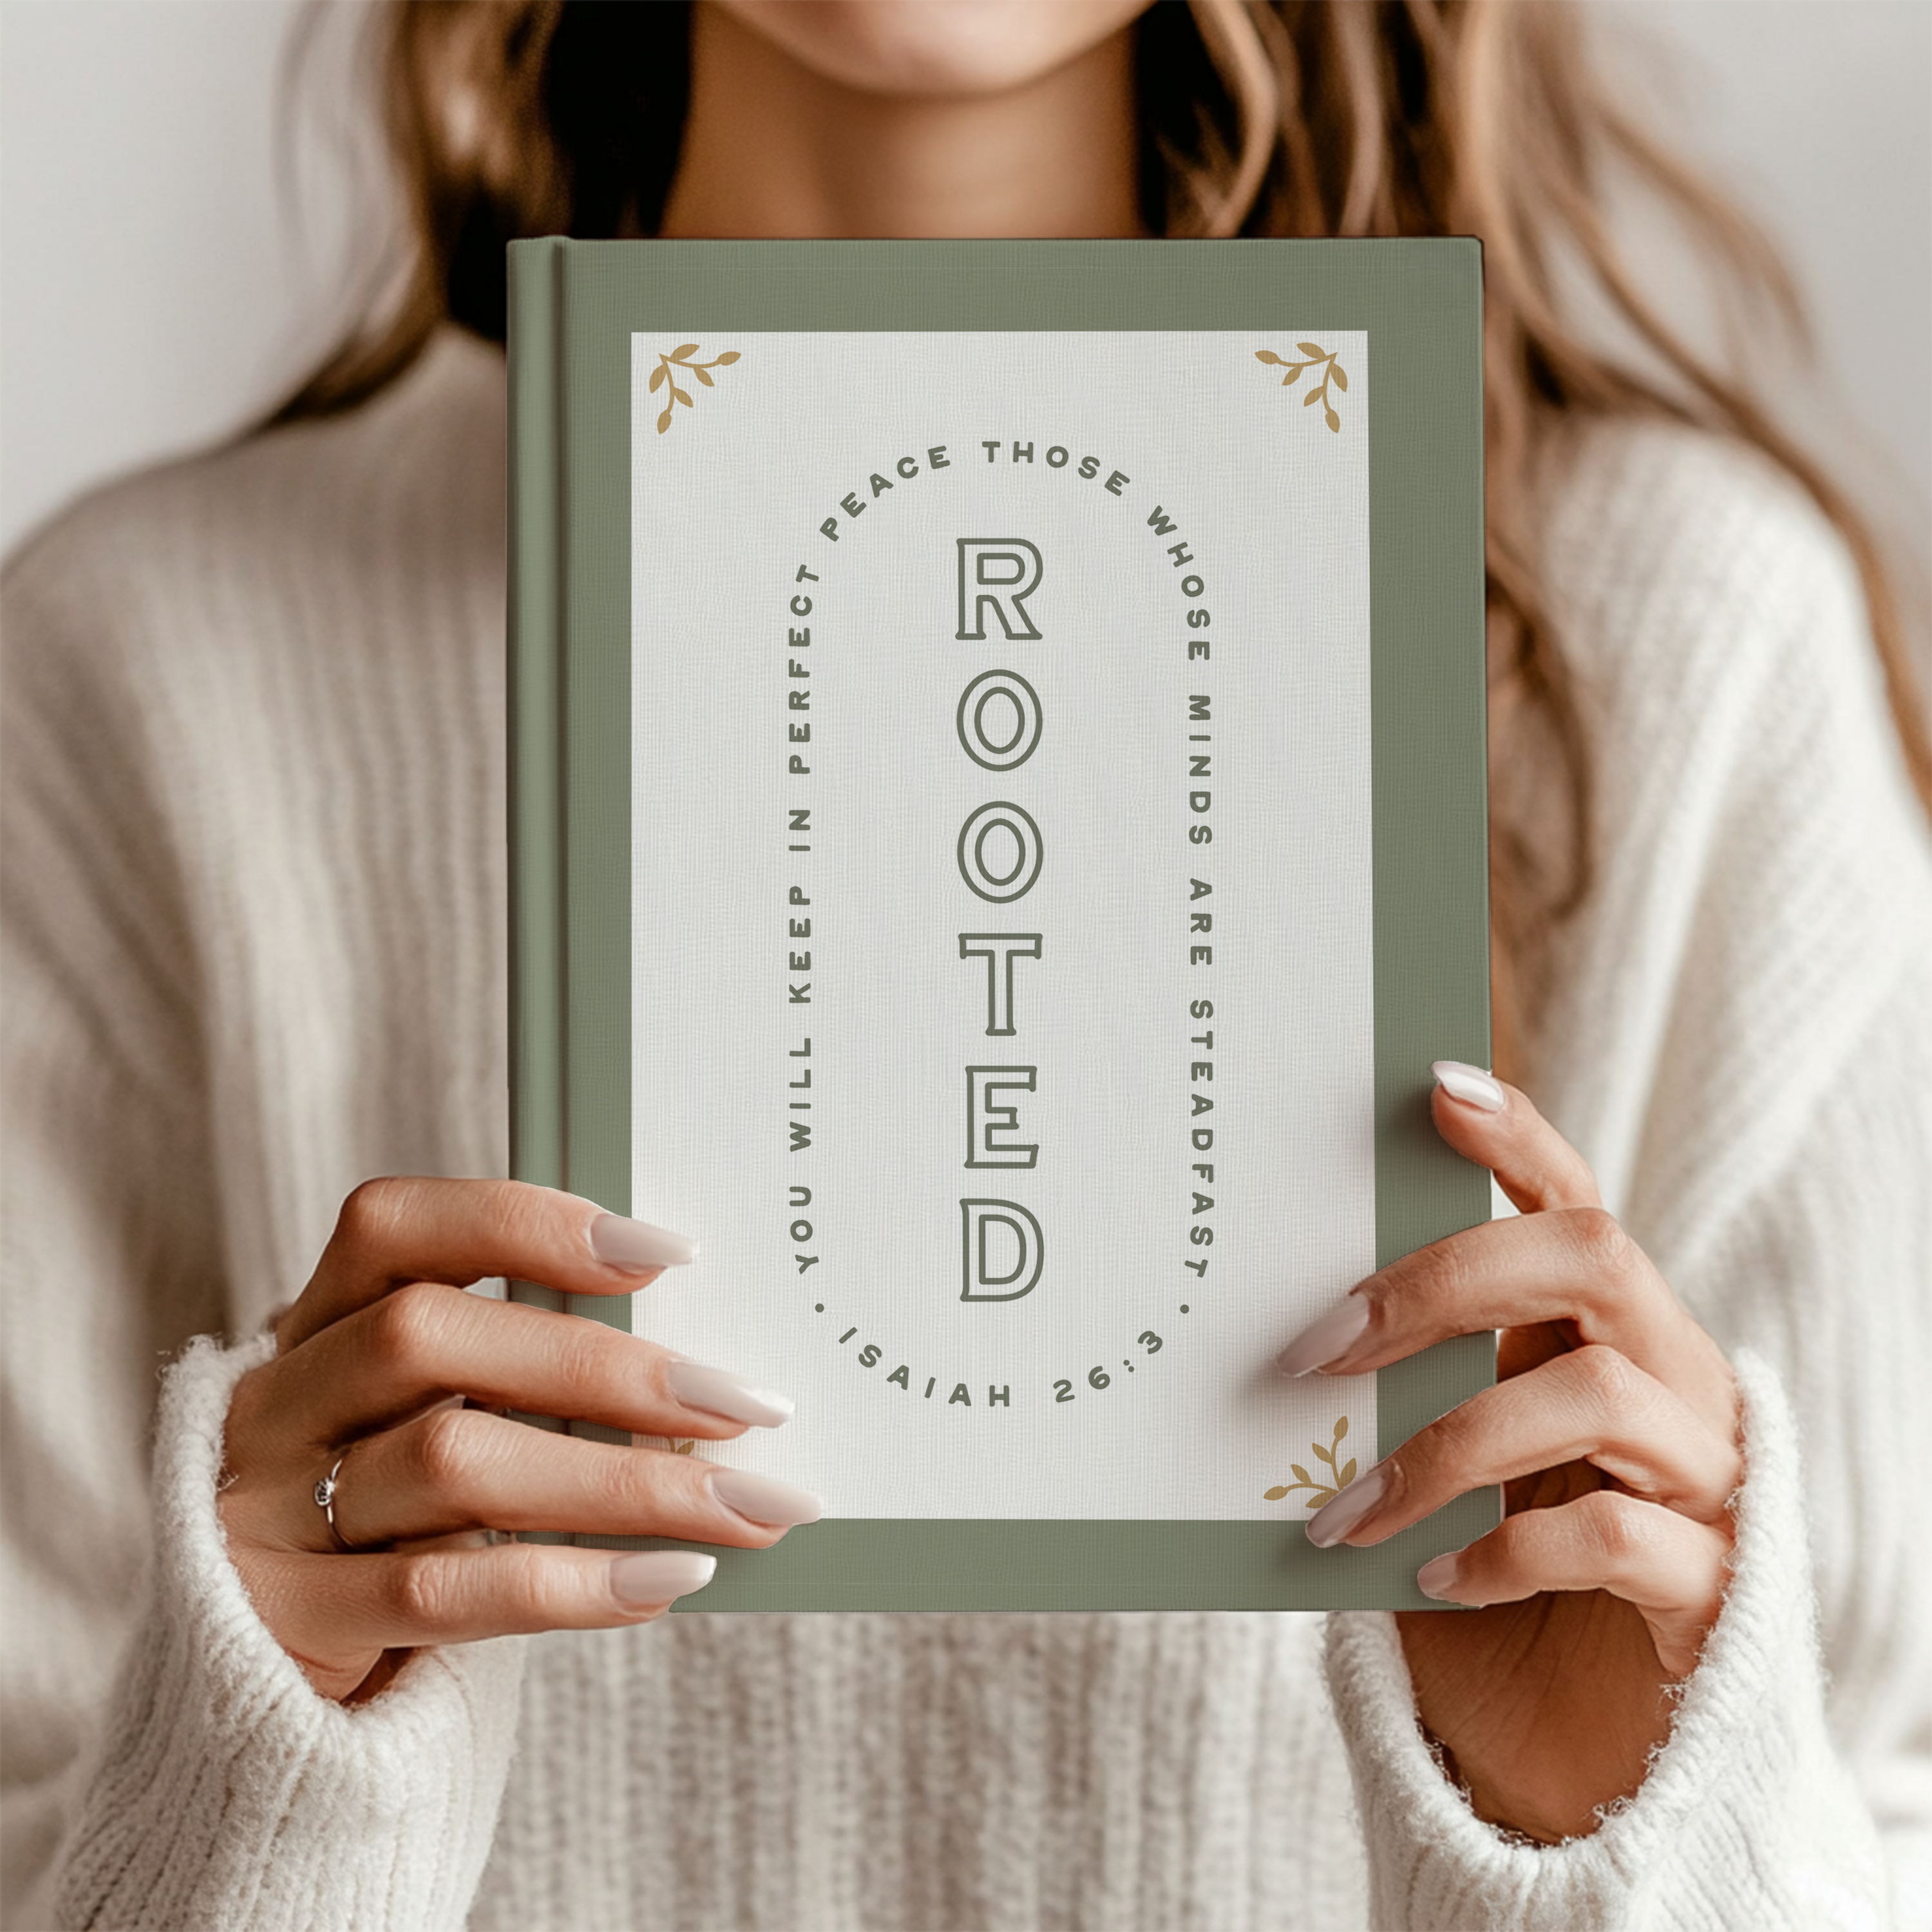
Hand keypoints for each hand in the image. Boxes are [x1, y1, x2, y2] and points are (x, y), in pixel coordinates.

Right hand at [219, 1177, 820, 1702]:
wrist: (263, 1676)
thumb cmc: (399, 1515)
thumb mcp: (437, 1420)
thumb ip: (527, 1373)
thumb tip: (710, 1371)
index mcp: (320, 1319)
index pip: (396, 1226)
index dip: (528, 1224)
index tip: (668, 1253)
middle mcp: (280, 1399)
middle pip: (428, 1336)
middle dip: (606, 1368)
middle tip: (746, 1406)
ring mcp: (265, 1510)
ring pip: (450, 1461)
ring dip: (620, 1481)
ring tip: (741, 1506)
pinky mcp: (282, 1622)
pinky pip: (439, 1593)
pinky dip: (570, 1584)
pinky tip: (667, 1580)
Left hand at [1276, 1064, 1741, 1841]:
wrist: (1579, 1764)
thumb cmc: (1488, 1587)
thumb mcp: (1431, 1475)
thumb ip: (1390, 1403)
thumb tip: (1260, 1344)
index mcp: (1596, 1333)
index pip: (1569, 1201)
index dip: (1517, 1136)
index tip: (1433, 1088)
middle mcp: (1667, 1381)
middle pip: (1594, 1256)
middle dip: (1450, 1279)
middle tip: (1324, 1342)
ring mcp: (1705, 1481)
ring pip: (1601, 1392)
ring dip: (1450, 1444)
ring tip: (1346, 1512)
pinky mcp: (1717, 1589)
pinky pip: (1620, 1538)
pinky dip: (1508, 1550)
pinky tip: (1435, 1579)